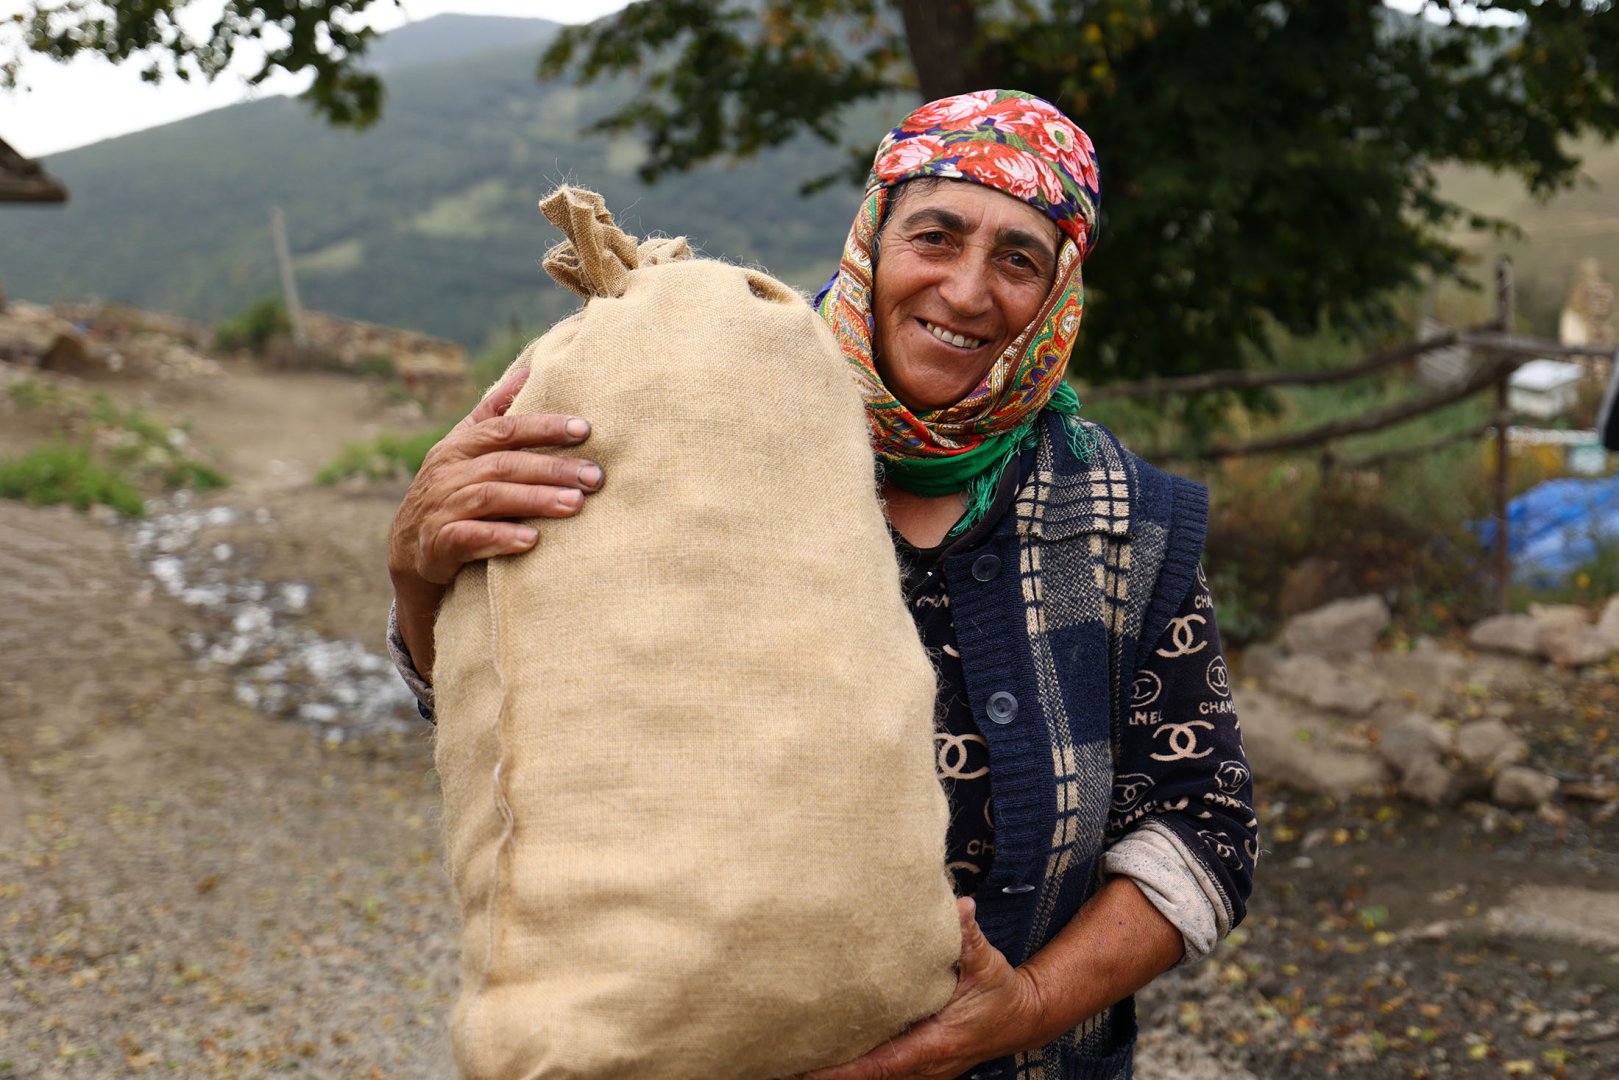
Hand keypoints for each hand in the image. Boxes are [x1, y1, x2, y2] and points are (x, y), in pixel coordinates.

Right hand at [387, 366, 602, 675]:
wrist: (408, 550)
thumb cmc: (450, 491)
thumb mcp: (464, 448)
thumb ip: (494, 413)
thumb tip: (527, 371)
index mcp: (459, 446)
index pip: (505, 429)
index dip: (544, 427)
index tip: (584, 429)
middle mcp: (448, 472)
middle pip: (505, 464)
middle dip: (552, 468)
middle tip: (594, 475)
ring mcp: (442, 507)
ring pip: (491, 497)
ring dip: (535, 500)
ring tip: (575, 503)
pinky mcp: (439, 543)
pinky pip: (470, 538)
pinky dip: (501, 538)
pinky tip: (533, 540)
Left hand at [797, 898, 1043, 1079]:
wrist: (1025, 1019)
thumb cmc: (1002, 993)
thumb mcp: (988, 964)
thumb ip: (969, 937)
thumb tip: (961, 908)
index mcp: (933, 1045)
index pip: (878, 1065)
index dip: (839, 1070)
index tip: (803, 1069)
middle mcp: (923, 1066)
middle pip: (865, 1079)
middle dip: (823, 1073)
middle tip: (776, 1059)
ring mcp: (921, 1070)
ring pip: (870, 1079)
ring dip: (834, 1072)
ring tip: (788, 1059)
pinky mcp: (918, 1065)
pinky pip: (879, 1072)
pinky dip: (850, 1068)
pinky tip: (821, 1055)